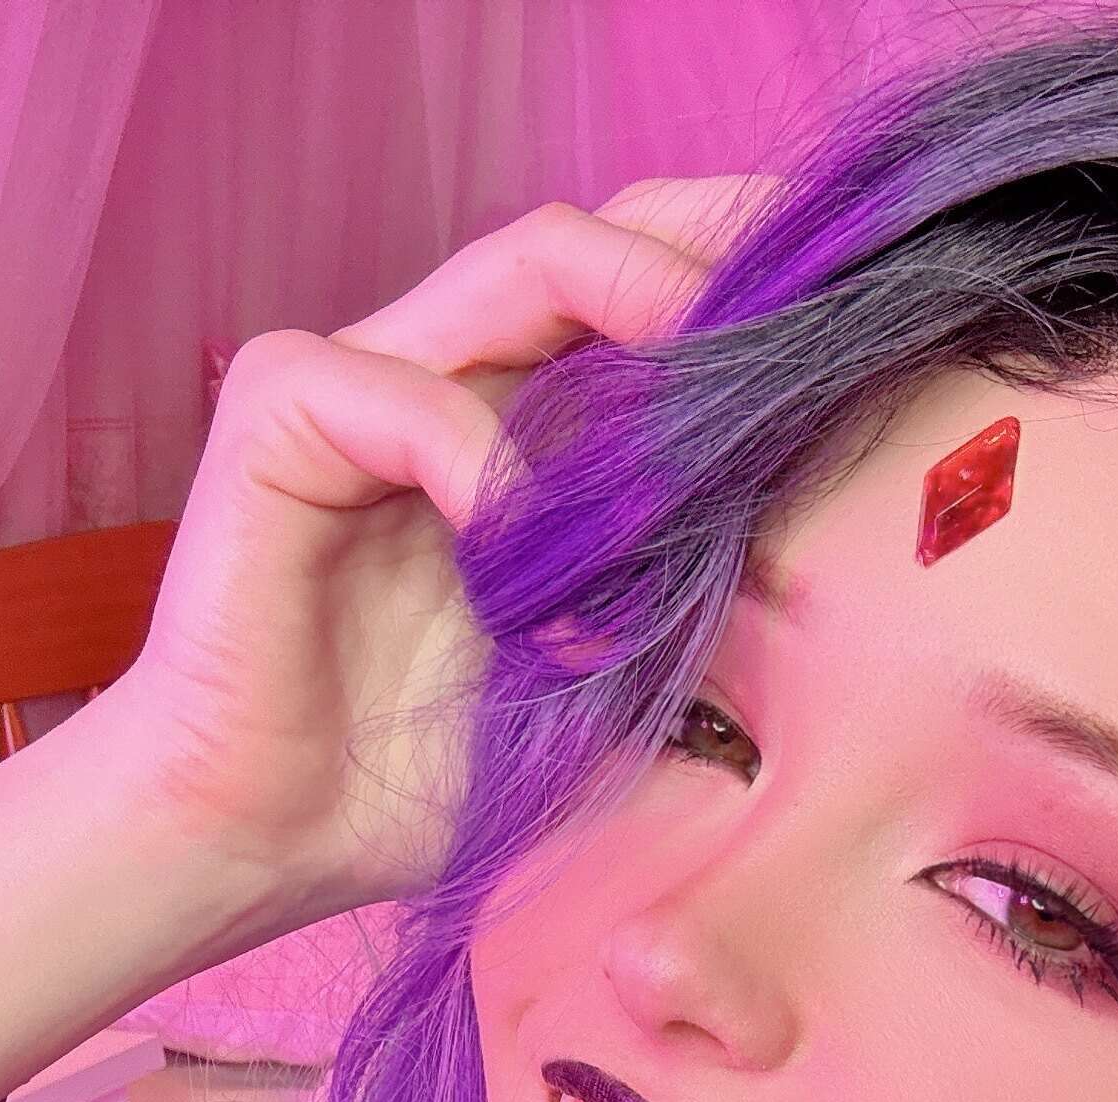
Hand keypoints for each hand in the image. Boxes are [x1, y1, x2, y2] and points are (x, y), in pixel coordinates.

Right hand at [87, 174, 779, 923]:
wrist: (267, 845)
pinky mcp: (281, 416)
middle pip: (597, 241)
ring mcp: (359, 378)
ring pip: (523, 265)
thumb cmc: (421, 779)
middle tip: (803, 319)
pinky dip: (492, 472)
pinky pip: (413, 396)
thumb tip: (824, 578)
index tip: (849, 322)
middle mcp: (446, 373)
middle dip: (710, 257)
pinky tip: (530, 576)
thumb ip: (689, 617)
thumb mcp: (604, 696)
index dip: (740, 281)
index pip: (641, 291)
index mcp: (521, 422)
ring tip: (702, 420)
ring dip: (634, 317)